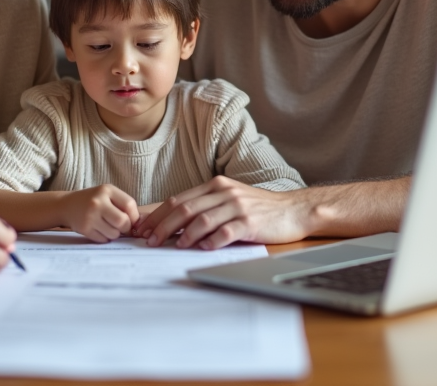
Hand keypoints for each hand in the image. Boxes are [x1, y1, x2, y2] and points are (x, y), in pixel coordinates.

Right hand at [62, 185, 140, 242]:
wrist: (67, 205)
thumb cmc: (93, 201)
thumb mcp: (107, 195)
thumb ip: (123, 205)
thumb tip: (140, 224)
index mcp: (107, 190)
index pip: (129, 205)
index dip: (134, 216)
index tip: (131, 220)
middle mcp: (98, 202)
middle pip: (123, 222)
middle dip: (125, 228)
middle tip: (121, 227)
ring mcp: (90, 216)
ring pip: (114, 234)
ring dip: (115, 234)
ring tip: (108, 227)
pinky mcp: (84, 228)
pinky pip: (103, 240)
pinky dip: (104, 238)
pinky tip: (99, 230)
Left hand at [134, 176, 307, 249]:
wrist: (293, 210)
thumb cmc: (259, 208)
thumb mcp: (229, 200)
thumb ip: (205, 207)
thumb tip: (175, 224)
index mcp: (215, 186)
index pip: (179, 200)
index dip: (158, 215)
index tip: (143, 229)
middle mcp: (224, 192)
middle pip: (185, 209)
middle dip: (163, 226)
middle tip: (150, 241)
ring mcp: (237, 206)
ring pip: (202, 219)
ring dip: (185, 234)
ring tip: (174, 246)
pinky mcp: (250, 222)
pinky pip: (226, 231)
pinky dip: (211, 241)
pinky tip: (203, 249)